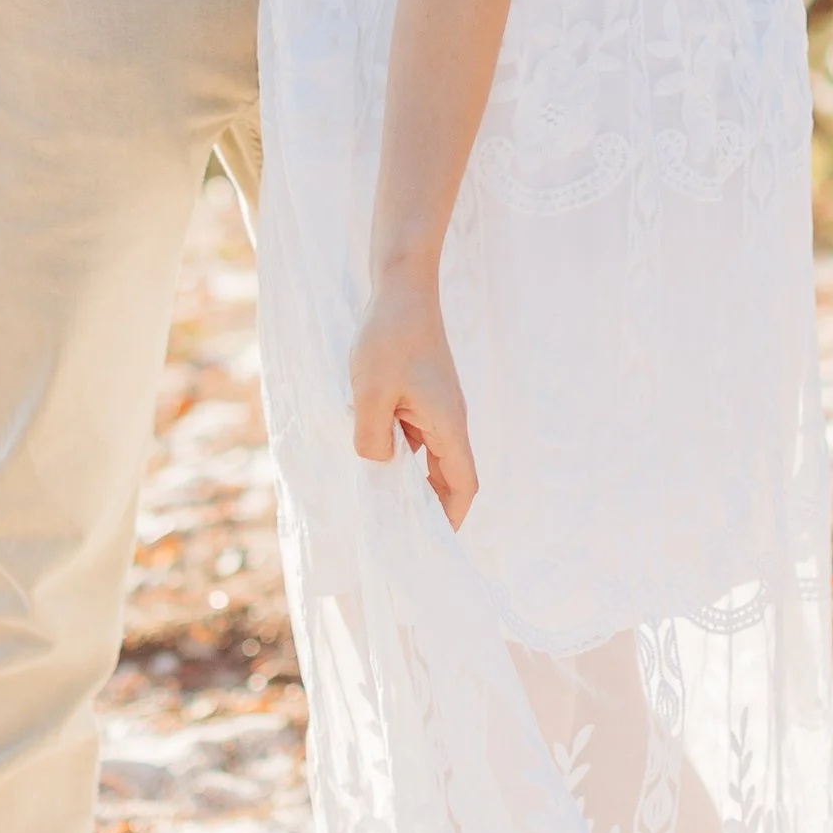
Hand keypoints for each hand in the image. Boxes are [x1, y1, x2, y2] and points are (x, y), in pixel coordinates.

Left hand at [349, 276, 478, 528]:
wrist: (401, 289)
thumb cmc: (388, 337)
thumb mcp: (371, 393)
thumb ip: (373, 439)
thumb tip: (379, 465)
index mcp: (448, 425)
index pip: (462, 485)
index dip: (450, 518)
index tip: (428, 543)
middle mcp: (450, 420)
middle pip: (448, 476)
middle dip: (426, 507)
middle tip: (395, 532)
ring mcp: (437, 407)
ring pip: (429, 457)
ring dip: (408, 478)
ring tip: (378, 500)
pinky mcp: (423, 394)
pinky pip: (416, 435)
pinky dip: (399, 452)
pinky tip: (371, 453)